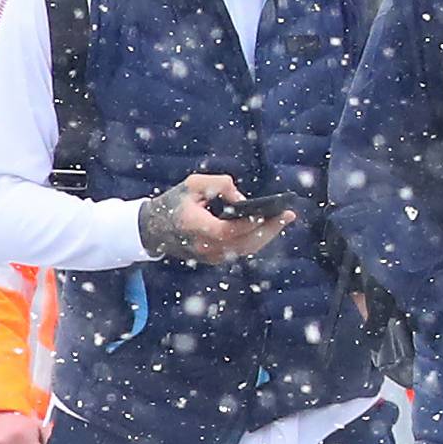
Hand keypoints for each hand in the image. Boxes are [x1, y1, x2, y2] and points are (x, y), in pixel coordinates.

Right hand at [137, 174, 295, 265]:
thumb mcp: (194, 184)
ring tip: (283, 219)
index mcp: (196, 227)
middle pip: (245, 244)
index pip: (230, 230)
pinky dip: (256, 239)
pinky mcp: (215, 259)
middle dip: (269, 230)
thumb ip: (220, 185)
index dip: (252, 222)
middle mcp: (205, 247)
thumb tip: (243, 201)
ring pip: (246, 250)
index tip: (271, 211)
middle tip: (288, 215)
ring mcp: (211, 256)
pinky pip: (241, 250)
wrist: (154, 228)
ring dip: (266, 235)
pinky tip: (268, 227)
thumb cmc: (175, 202)